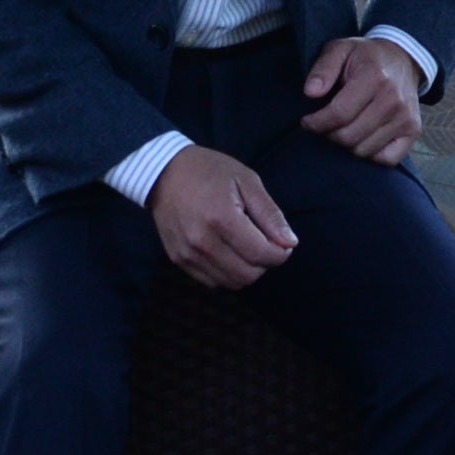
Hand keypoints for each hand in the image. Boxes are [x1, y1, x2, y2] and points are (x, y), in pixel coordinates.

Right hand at [149, 141, 298, 286]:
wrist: (163, 172)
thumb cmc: (209, 171)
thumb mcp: (247, 181)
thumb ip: (270, 214)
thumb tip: (290, 243)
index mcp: (222, 218)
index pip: (262, 255)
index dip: (281, 253)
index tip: (283, 242)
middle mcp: (202, 241)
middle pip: (248, 275)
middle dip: (265, 263)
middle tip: (264, 243)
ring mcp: (187, 253)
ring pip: (231, 283)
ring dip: (246, 270)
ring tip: (245, 245)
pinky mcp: (178, 259)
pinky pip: (212, 281)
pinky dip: (227, 272)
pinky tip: (227, 250)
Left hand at [296, 32, 429, 163]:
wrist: (402, 59)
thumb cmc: (365, 57)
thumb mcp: (340, 50)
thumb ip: (323, 68)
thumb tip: (310, 92)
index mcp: (374, 77)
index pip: (339, 114)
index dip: (316, 123)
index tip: (307, 121)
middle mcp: (394, 99)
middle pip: (349, 137)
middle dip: (329, 134)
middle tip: (324, 125)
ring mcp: (406, 117)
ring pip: (364, 151)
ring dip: (347, 144)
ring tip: (344, 128)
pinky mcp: (414, 130)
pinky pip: (386, 159)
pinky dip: (370, 154)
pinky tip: (363, 137)